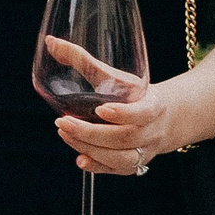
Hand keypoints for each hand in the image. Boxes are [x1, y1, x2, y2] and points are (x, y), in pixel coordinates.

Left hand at [51, 57, 180, 175]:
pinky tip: (80, 158)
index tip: (101, 109)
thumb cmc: (135, 93)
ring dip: (91, 149)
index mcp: (153, 106)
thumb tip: (50, 43)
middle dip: (92, 133)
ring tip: (65, 134)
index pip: (143, 113)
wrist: (165, 118)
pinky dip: (98, 167)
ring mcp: (145, 150)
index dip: (124, 114)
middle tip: (63, 123)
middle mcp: (151, 131)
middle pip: (124, 138)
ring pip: (121, 158)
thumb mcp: (117, 76)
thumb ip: (85, 61)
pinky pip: (118, 170)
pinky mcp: (135, 164)